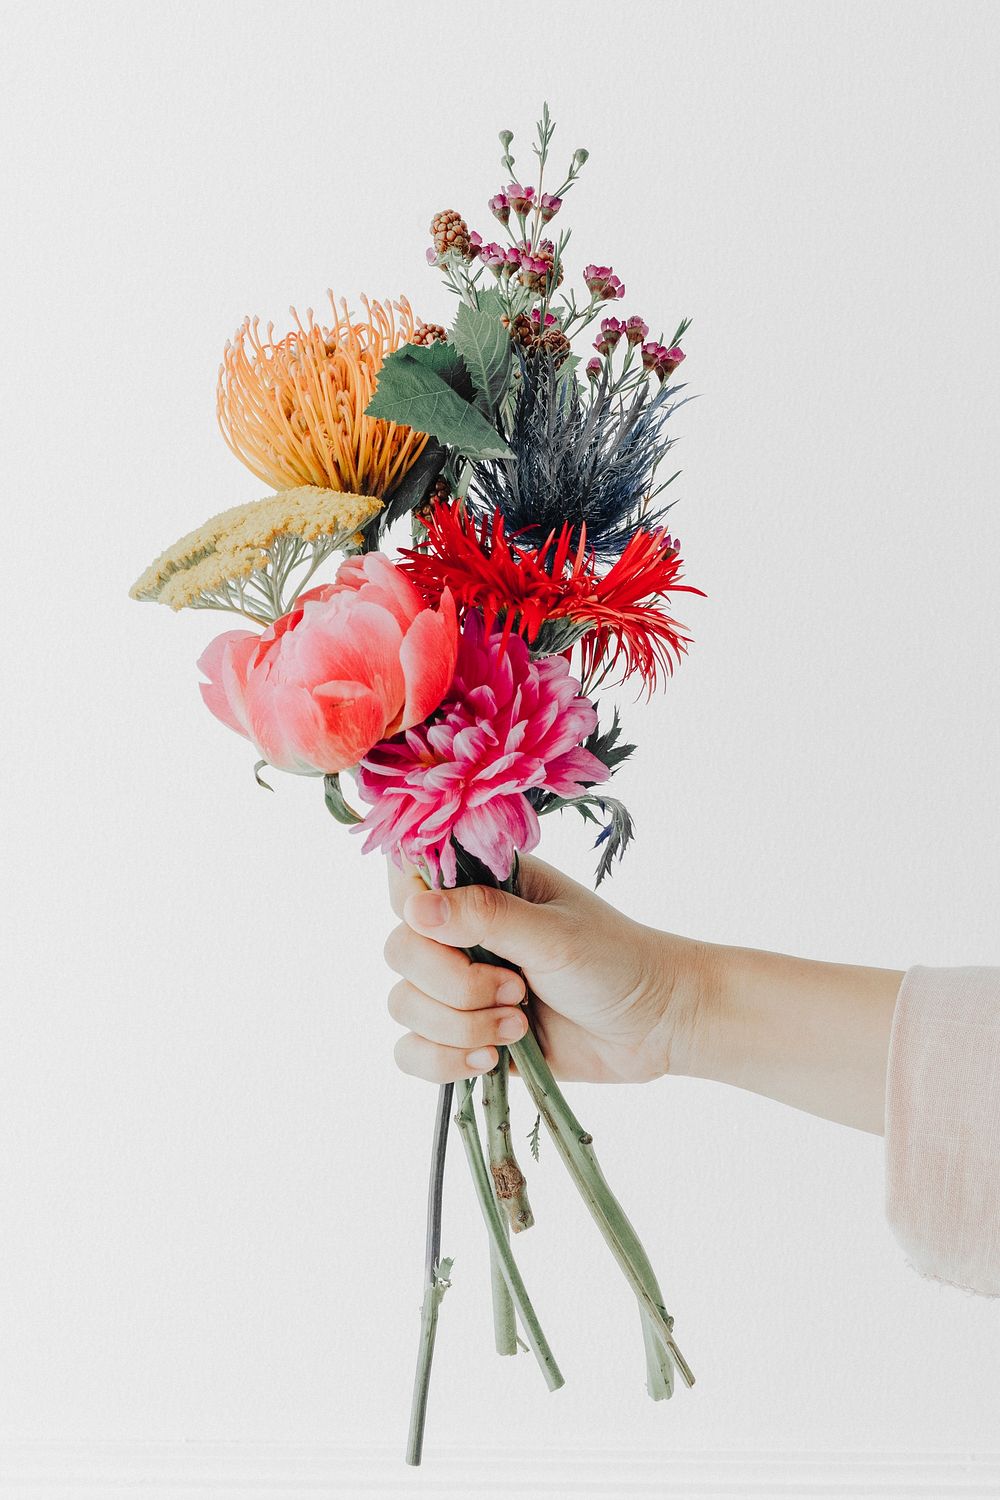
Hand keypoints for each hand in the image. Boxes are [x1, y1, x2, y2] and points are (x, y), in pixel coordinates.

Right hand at [383, 855, 706, 1084]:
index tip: (451, 935)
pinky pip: (413, 1052)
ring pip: (403, 1006)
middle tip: (515, 990)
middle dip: (452, 985)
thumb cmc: (617, 962)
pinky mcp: (464, 1036)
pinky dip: (443, 1062)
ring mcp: (460, 987)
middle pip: (400, 952)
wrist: (656, 1026)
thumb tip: (415, 907)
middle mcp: (462, 932)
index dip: (414, 909)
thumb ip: (484, 917)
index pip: (408, 882)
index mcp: (482, 887)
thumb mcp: (554, 934)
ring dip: (458, 1027)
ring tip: (518, 1027)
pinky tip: (491, 1060)